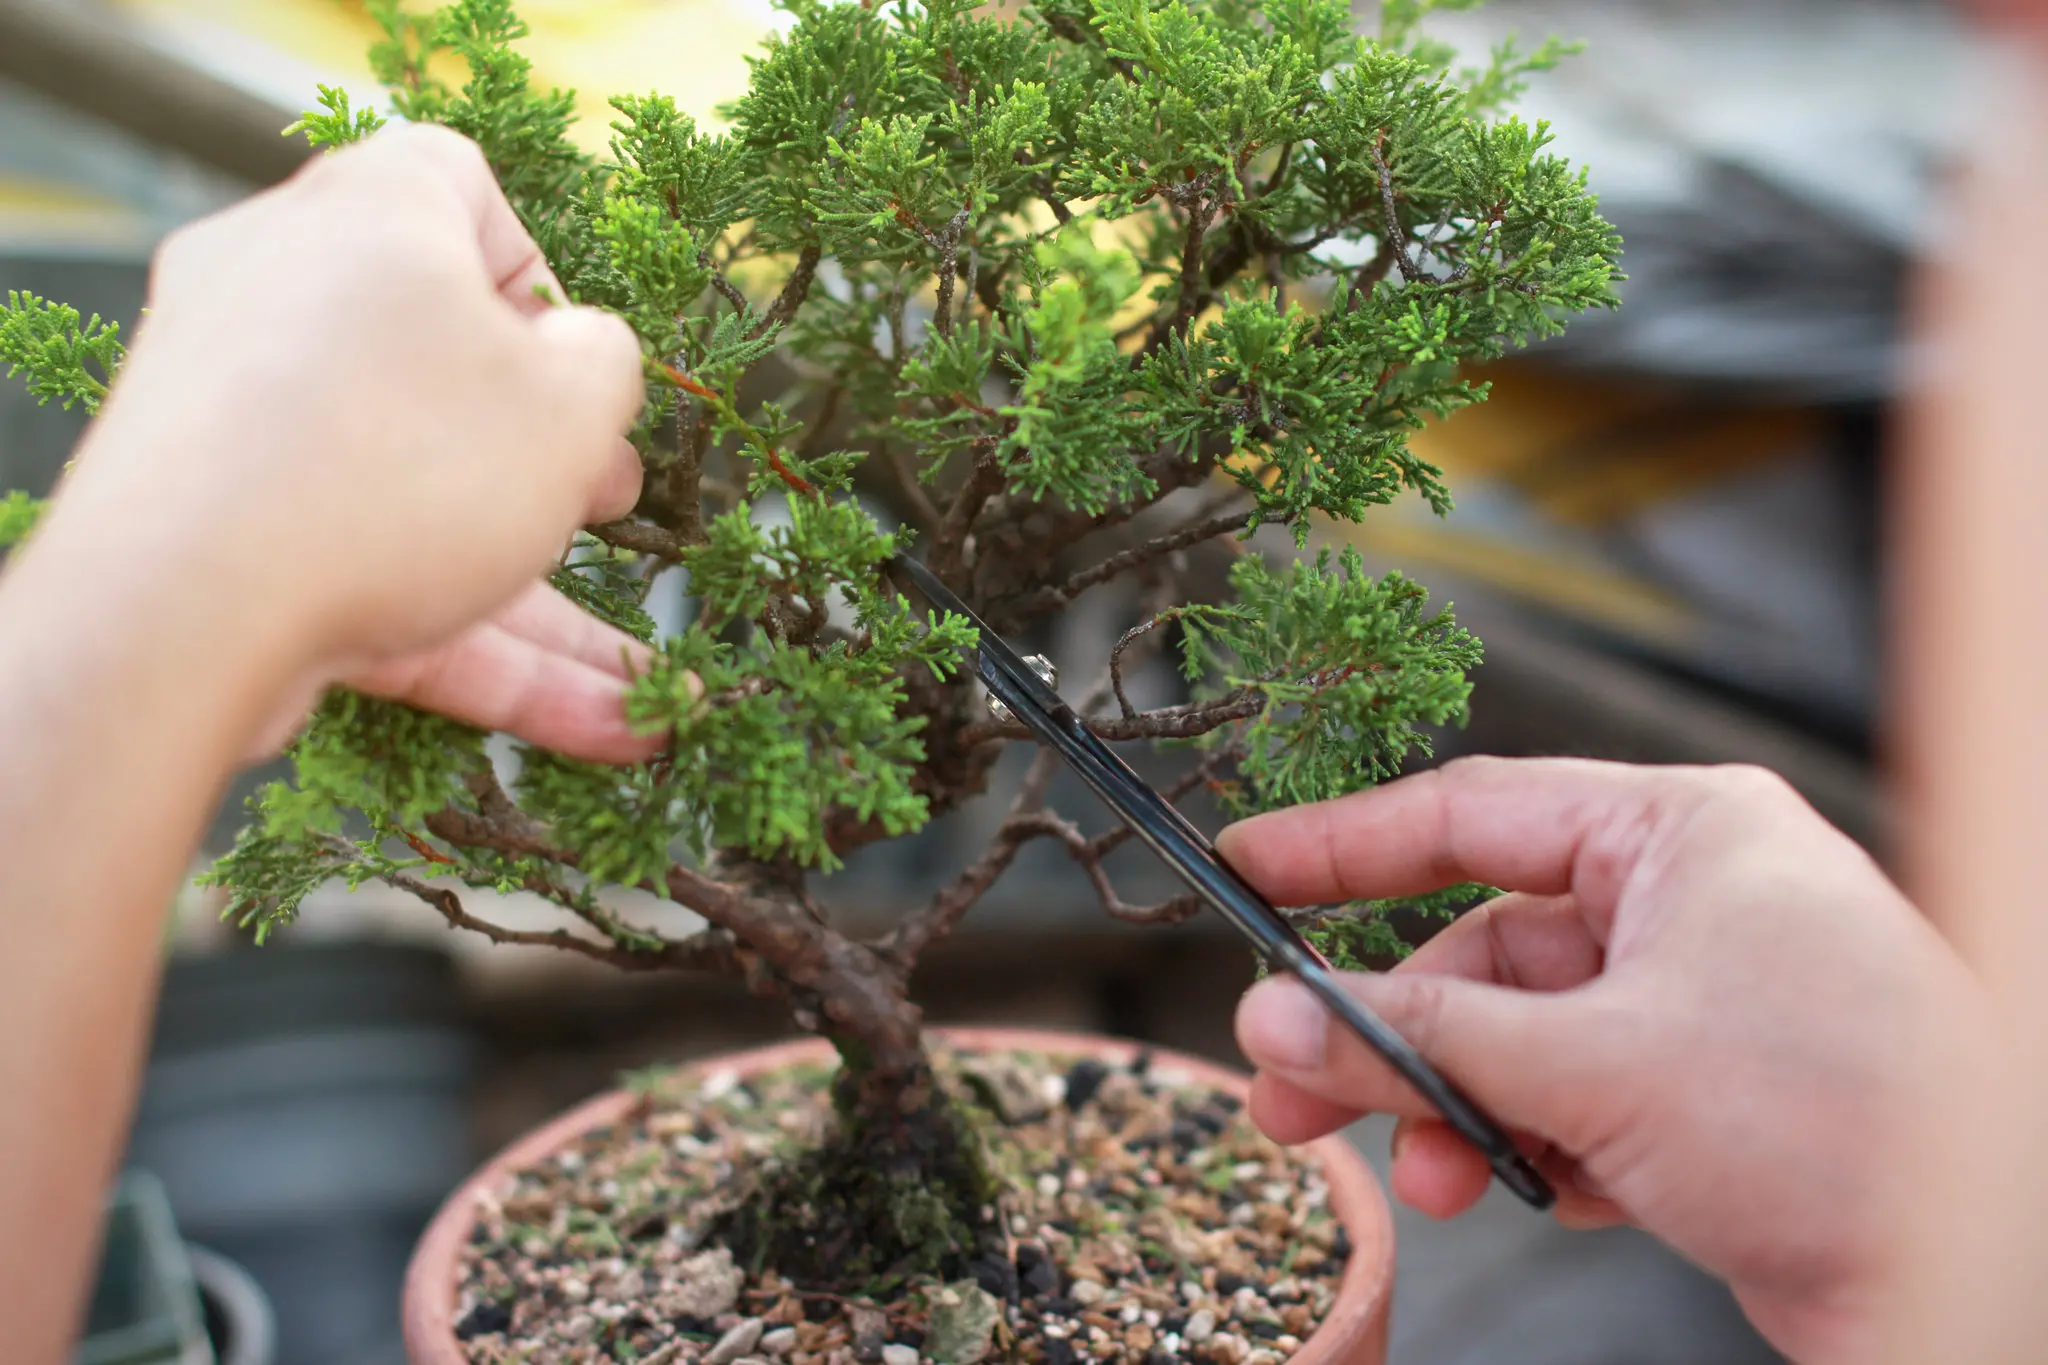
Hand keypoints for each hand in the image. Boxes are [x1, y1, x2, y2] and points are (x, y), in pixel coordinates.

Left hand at [47, 123, 653, 761]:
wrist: (180, 614)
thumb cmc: (399, 466)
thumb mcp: (572, 400)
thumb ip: (608, 362)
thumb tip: (586, 354)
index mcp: (369, 218)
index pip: (461, 187)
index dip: (539, 272)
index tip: (576, 361)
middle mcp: (288, 298)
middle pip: (446, 370)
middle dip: (554, 464)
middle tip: (611, 510)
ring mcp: (243, 423)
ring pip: (421, 503)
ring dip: (544, 606)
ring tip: (642, 696)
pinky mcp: (222, 538)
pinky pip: (374, 577)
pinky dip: (477, 647)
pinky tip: (595, 730)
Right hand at [1222, 758, 1983, 1364]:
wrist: (1980, 1269)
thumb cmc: (1845, 1120)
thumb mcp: (1597, 1066)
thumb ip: (1422, 1037)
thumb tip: (1282, 1015)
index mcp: (1681, 835)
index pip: (1473, 814)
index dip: (1346, 846)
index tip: (1249, 871)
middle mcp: (1689, 903)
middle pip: (1483, 949)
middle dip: (1392, 1032)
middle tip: (1289, 1085)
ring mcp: (1699, 1001)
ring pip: (1520, 1038)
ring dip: (1459, 1108)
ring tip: (1425, 1178)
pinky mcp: (1706, 1094)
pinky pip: (1572, 1099)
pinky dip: (1533, 1145)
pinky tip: (1535, 1190)